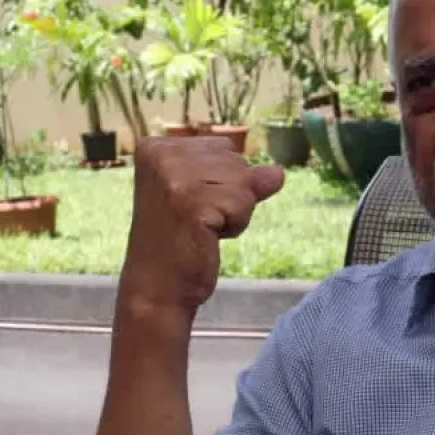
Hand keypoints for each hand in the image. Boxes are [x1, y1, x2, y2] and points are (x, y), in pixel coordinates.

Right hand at [121, 136, 284, 314]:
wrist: (157, 287)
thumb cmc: (180, 241)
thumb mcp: (208, 197)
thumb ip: (242, 178)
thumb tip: (277, 173)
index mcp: (157, 147)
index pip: (223, 147)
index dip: (220, 181)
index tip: (191, 204)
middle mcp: (162, 156)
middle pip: (236, 162)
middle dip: (229, 196)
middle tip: (197, 221)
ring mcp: (175, 178)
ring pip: (244, 182)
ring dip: (234, 212)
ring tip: (202, 229)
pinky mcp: (192, 202)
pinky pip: (244, 203)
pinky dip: (235, 225)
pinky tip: (208, 238)